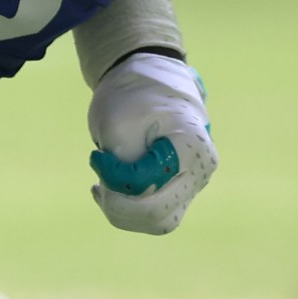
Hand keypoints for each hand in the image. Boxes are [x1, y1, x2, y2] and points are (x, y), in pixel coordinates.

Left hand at [86, 52, 213, 233]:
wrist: (148, 77)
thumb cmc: (132, 96)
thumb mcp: (116, 125)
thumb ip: (122, 167)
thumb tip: (123, 199)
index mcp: (192, 148)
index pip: (148, 188)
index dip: (115, 180)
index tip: (97, 157)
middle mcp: (201, 170)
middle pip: (157, 215)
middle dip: (119, 205)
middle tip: (97, 183)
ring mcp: (194, 181)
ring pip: (158, 221)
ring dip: (124, 212)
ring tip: (101, 188)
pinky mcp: (181, 187)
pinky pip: (157, 213)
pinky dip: (131, 209)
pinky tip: (109, 192)